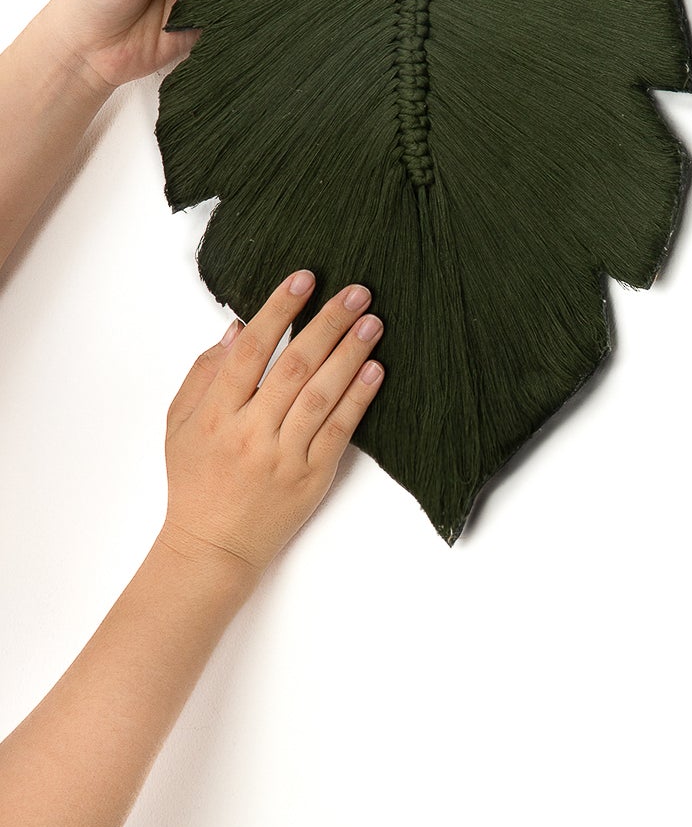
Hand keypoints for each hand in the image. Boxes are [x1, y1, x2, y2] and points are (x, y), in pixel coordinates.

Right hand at [159, 271, 384, 576]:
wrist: (213, 547)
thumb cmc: (195, 481)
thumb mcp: (179, 425)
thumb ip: (204, 374)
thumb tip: (237, 328)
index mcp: (216, 415)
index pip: (250, 351)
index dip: (278, 310)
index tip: (303, 279)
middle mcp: (250, 432)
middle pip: (294, 366)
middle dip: (328, 323)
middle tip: (356, 291)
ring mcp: (283, 455)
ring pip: (321, 394)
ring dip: (350, 354)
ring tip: (372, 322)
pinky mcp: (312, 476)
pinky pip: (340, 429)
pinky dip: (359, 397)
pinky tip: (375, 369)